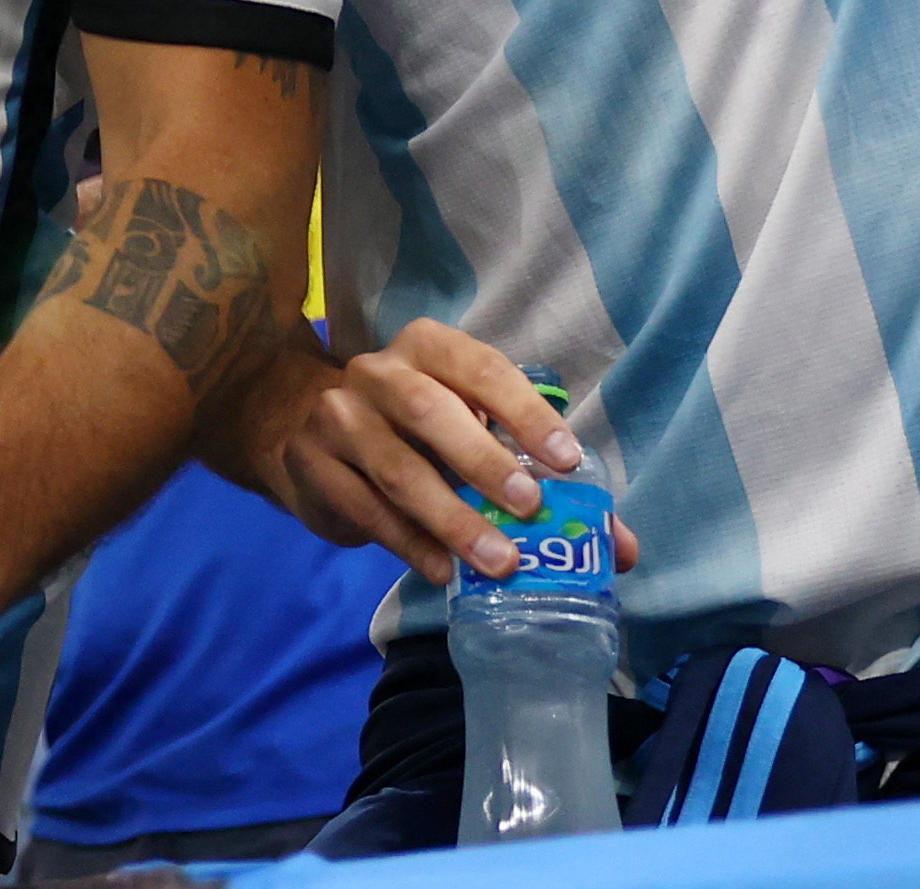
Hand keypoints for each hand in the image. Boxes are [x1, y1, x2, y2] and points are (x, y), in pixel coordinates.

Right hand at [260, 320, 641, 585]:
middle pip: (432, 412)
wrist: (301, 429)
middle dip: (485, 461)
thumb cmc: (412, 430)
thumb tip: (617, 546)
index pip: (483, 369)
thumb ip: (537, 475)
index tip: (567, 461)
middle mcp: (379, 372)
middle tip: (529, 507)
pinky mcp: (314, 467)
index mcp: (429, 348)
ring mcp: (339, 418)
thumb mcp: (468, 429)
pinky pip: (368, 510)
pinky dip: (410, 544)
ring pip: (400, 469)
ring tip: (498, 561)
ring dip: (453, 518)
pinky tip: (443, 571)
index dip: (527, 412)